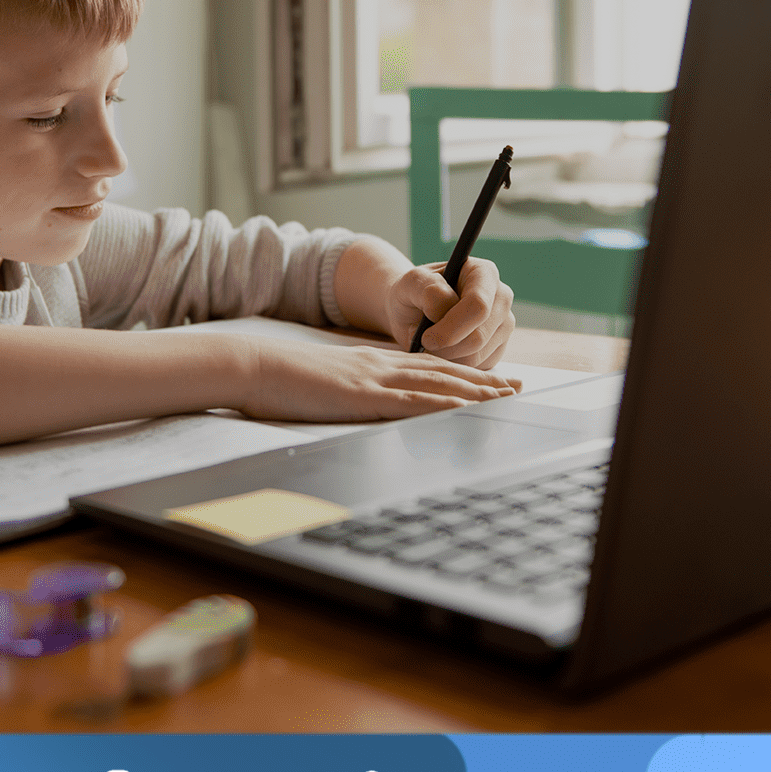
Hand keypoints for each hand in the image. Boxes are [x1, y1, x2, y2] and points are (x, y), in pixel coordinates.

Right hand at [238, 339, 519, 421]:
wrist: (253, 366)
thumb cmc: (281, 380)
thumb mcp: (326, 383)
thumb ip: (351, 390)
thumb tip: (365, 403)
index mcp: (372, 364)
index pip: (429, 367)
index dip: (464, 374)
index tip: (492, 380)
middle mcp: (381, 366)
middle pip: (443, 371)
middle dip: (483, 380)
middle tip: (517, 386)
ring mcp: (373, 379)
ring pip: (436, 383)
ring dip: (475, 390)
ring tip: (505, 395)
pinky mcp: (362, 396)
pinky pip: (410, 401)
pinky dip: (442, 403)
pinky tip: (464, 407)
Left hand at [384, 258, 515, 368]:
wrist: (414, 312)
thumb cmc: (413, 294)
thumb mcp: (411, 283)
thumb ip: (429, 290)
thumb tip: (446, 307)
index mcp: (483, 273)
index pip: (478, 306)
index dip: (451, 327)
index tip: (425, 338)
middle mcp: (501, 297)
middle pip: (479, 336)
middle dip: (446, 347)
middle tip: (423, 343)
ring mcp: (503, 325)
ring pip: (478, 356)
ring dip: (447, 357)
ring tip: (431, 344)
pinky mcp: (499, 349)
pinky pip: (478, 368)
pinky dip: (455, 365)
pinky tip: (443, 350)